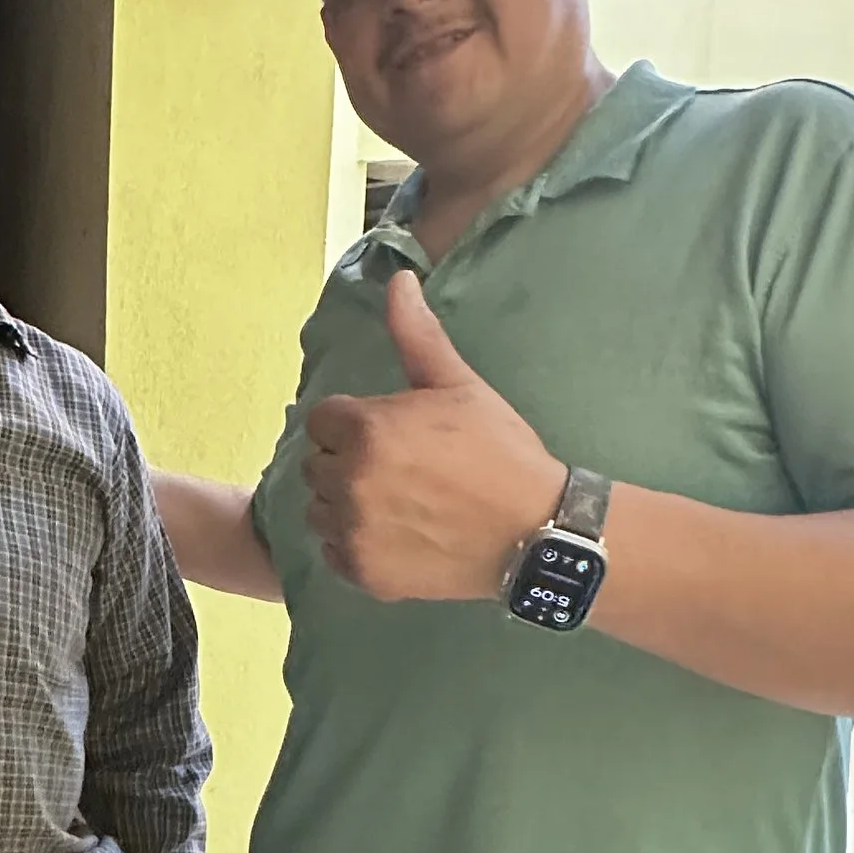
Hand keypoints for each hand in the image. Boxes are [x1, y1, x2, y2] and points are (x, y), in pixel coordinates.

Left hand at [303, 271, 564, 600]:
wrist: (535, 530)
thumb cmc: (500, 451)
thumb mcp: (459, 385)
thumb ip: (417, 335)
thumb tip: (398, 279)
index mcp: (366, 429)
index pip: (325, 420)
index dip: (358, 423)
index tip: (397, 435)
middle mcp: (349, 480)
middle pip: (318, 463)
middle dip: (349, 461)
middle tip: (402, 470)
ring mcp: (353, 531)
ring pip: (320, 509)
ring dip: (346, 504)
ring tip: (399, 504)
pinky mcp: (363, 572)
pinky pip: (333, 550)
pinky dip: (355, 545)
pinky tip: (397, 536)